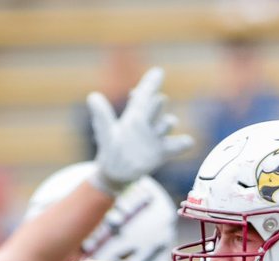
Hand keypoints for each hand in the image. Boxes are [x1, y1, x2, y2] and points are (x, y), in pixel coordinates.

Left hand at [88, 66, 193, 194]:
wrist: (118, 172)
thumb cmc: (111, 148)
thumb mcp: (106, 132)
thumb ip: (102, 115)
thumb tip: (92, 96)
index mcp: (134, 115)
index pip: (143, 96)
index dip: (149, 84)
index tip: (158, 71)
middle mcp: (147, 123)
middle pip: (155, 109)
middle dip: (156, 105)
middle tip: (158, 99)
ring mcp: (156, 136)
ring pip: (166, 125)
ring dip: (166, 124)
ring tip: (167, 122)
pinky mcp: (163, 152)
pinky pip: (178, 145)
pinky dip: (182, 143)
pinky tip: (186, 141)